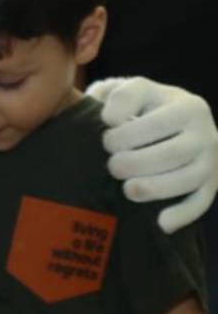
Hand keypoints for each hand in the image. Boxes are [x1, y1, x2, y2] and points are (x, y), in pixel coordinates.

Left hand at [91, 77, 217, 232]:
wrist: (175, 121)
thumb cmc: (142, 106)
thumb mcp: (132, 90)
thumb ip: (117, 95)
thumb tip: (110, 118)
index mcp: (186, 106)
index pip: (156, 124)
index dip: (125, 135)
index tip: (106, 140)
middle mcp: (205, 132)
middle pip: (172, 154)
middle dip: (135, 163)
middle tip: (113, 166)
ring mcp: (211, 159)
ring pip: (188, 179)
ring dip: (155, 188)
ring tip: (128, 189)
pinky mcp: (212, 182)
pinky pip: (201, 201)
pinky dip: (183, 214)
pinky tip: (162, 223)